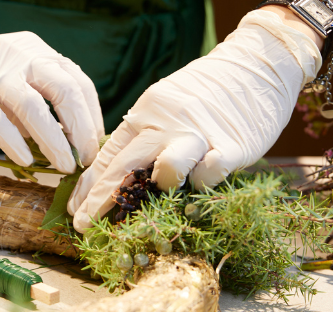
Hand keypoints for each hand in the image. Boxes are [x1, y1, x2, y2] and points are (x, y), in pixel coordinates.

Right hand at [0, 24, 103, 172]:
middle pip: (63, 89)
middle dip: (81, 128)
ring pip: (33, 106)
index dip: (92, 115)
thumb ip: (41, 104)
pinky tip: (25, 162)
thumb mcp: (15, 83)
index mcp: (37, 51)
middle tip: (88, 159)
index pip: (77, 81)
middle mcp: (19, 55)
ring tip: (65, 166)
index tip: (95, 145)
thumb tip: (73, 143)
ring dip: (54, 140)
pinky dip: (14, 143)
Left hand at [68, 10, 320, 231]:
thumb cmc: (210, 93)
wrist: (258, 64)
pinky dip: (203, 181)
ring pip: (165, 168)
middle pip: (124, 165)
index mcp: (145, 114)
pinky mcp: (230, 145)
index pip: (108, 155)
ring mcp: (197, 134)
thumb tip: (118, 175)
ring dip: (160, 185)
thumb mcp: (167, 106)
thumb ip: (146, 136)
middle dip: (100, 200)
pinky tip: (205, 179)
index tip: (74, 212)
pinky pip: (209, 172)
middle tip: (85, 226)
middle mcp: (164, 123)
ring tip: (162, 191)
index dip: (89, 187)